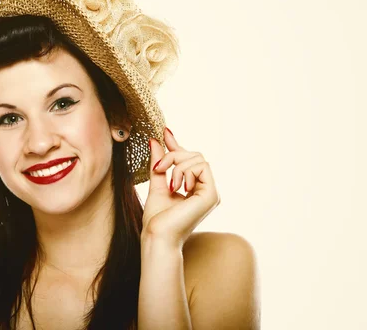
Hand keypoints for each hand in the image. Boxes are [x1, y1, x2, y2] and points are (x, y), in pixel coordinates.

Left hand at [142, 127, 220, 249]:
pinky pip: (201, 166)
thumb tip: (155, 141)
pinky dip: (184, 172)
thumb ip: (159, 164)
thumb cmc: (156, 219)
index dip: (177, 145)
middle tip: (158, 168)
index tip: (165, 132)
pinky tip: (177, 187)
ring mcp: (210, 192)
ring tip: (168, 183)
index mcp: (194, 189)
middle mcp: (205, 190)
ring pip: (198, 158)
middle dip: (173, 155)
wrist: (158, 236)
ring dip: (177, 164)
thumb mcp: (157, 184)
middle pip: (194, 155)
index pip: (189, 160)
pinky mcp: (212, 195)